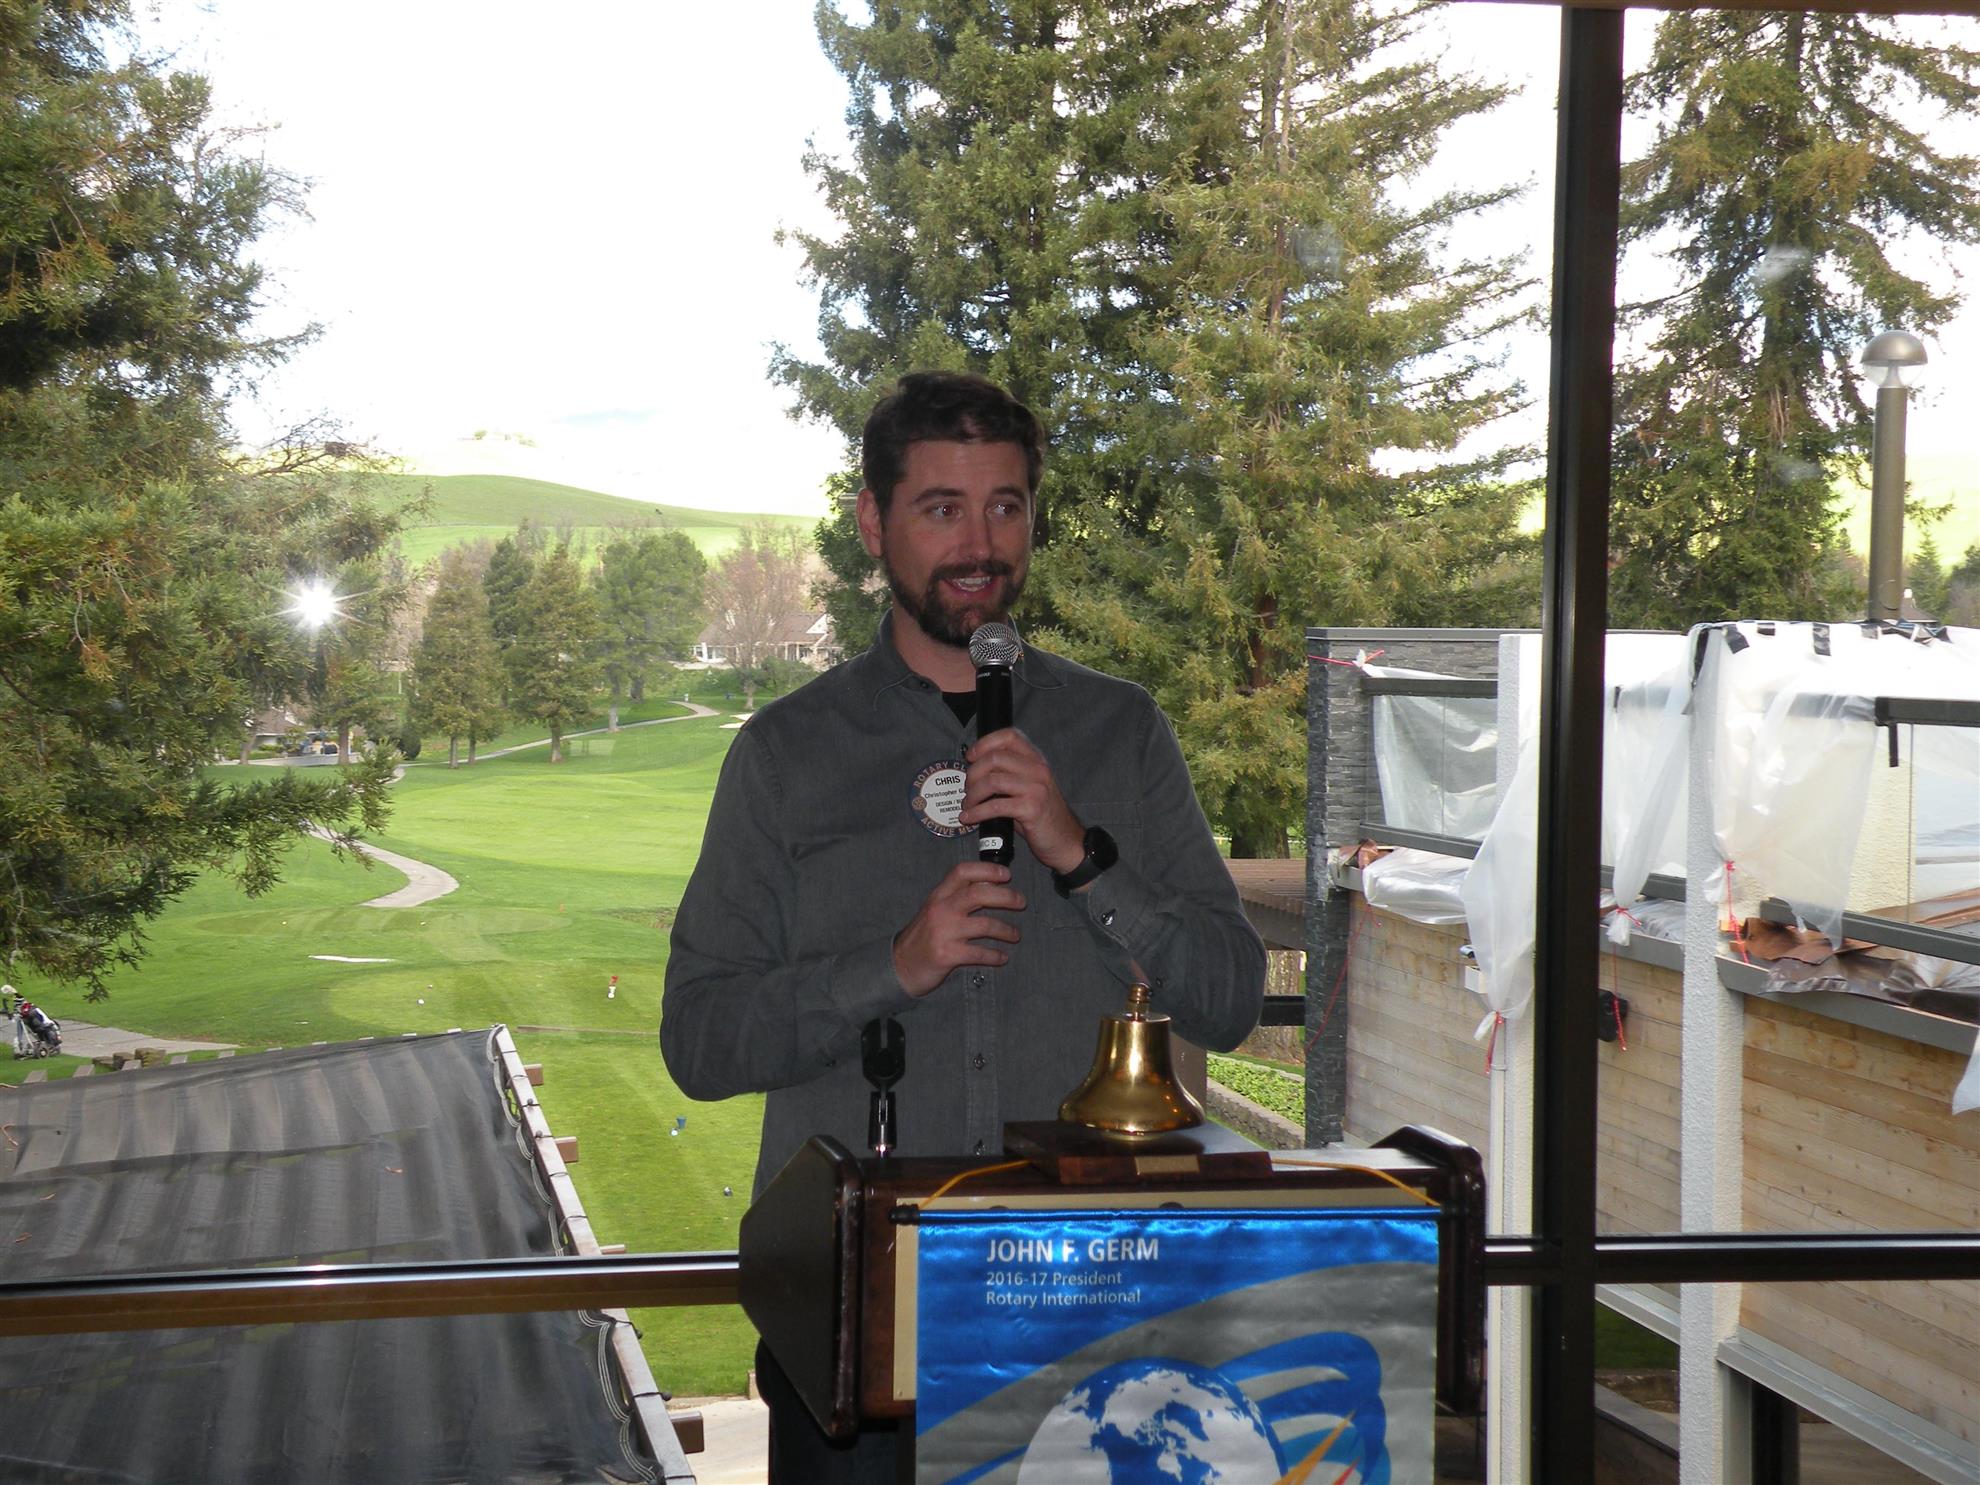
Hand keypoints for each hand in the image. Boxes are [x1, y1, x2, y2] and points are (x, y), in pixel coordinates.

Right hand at [892, 861, 1025, 996]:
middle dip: (1006, 896)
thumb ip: (955, 899)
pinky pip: (979, 953)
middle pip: (979, 894)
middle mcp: (941, 910)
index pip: (962, 872)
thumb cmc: (923, 937)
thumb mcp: (934, 911)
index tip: (1006, 874)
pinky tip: (1002, 957)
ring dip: (1006, 930)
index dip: (987, 870)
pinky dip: (995, 955)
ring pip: (985, 924)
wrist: (900, 966)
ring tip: (1015, 935)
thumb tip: (990, 887)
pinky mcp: (947, 955)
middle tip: (1021, 902)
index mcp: (938, 896)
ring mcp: (944, 932)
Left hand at [961, 727, 1084, 872]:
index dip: (985, 743)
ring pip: (992, 781)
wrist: (1066, 840)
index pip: (1009, 736)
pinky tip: (969, 818)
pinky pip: (995, 806)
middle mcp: (1038, 770)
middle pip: (995, 758)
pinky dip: (976, 812)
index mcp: (1036, 760)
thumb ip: (1008, 776)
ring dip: (972, 795)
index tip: (970, 757)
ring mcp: (1036, 788)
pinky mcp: (1031, 808)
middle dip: (973, 774)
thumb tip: (975, 773)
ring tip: (967, 806)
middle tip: (967, 790)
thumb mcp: (1029, 789)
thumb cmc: (1042, 816)